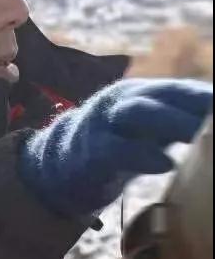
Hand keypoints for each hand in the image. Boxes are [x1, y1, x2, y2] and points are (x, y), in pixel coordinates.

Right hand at [17, 78, 212, 218]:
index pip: (185, 91)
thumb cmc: (118, 149)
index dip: (208, 98)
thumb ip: (181, 128)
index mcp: (144, 94)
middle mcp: (124, 100)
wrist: (60, 166)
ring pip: (139, 112)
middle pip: (166, 95)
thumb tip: (211, 131)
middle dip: (199, 105)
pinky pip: (115, 149)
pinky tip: (165, 164)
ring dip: (175, 122)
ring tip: (202, 135)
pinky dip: (142, 155)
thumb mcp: (150, 133)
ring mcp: (103, 123)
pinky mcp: (89, 152)